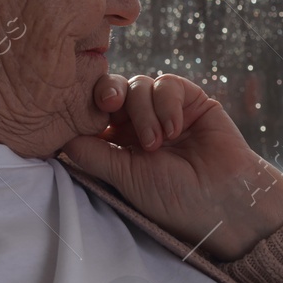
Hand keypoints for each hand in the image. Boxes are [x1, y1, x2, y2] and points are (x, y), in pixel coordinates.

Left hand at [60, 72, 282, 260]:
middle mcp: (140, 126)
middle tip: (110, 106)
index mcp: (120, 145)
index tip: (88, 117)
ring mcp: (166, 112)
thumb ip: (92, 154)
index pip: (94, 114)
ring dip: (144, 111)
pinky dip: (167, 103)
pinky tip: (176, 129)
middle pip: (112, 90)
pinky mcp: (191, 100)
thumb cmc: (174, 198)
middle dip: (108, 94)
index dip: (87, 108)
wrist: (224, 199)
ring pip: (138, 85)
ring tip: (158, 142)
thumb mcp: (125, 178)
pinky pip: (167, 83)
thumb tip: (58, 137)